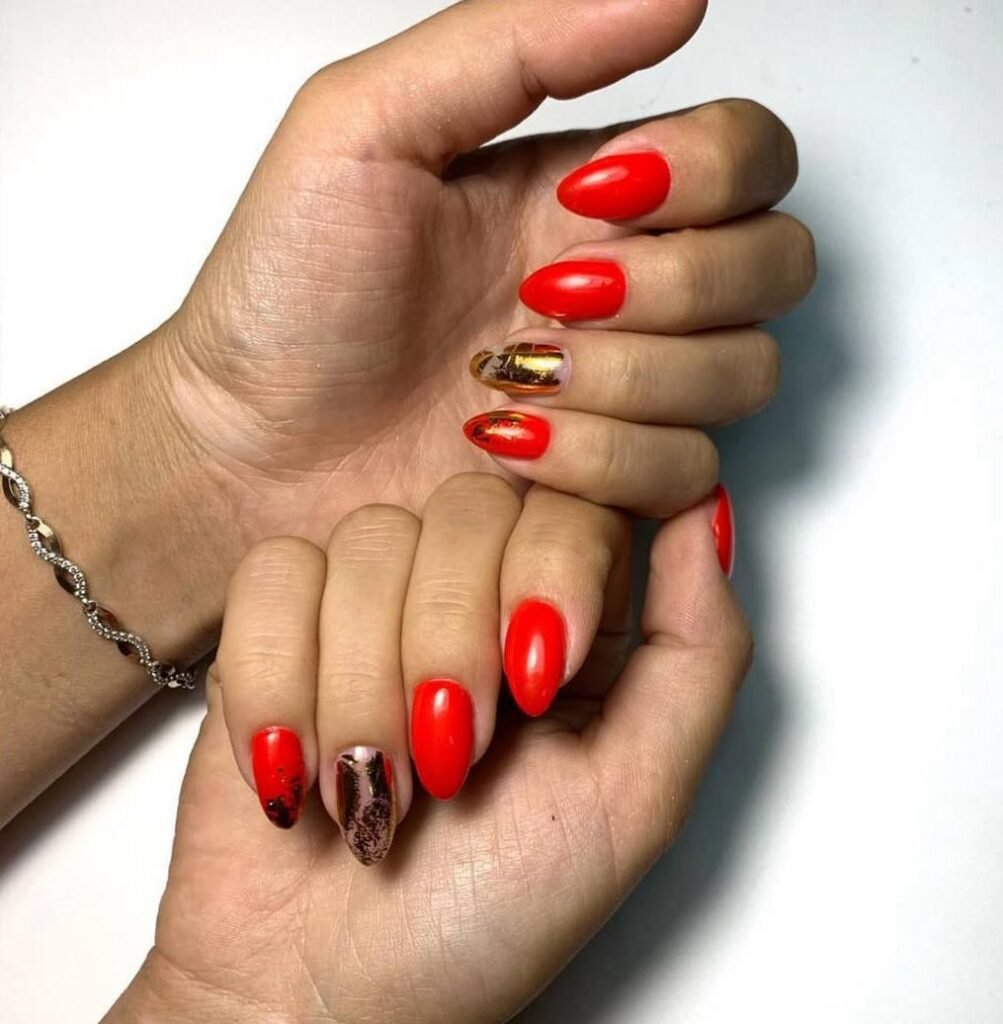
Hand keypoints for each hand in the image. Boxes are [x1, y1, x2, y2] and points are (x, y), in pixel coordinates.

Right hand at [105, 483, 750, 1023]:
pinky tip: (303, 761)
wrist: (324, 999)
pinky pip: (276, 573)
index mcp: (570, 619)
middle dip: (454, 642)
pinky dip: (281, 679)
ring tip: (377, 782)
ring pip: (370, 538)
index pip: (580, 497)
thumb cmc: (487, 919)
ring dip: (367, 684)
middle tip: (453, 758)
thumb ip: (695, 652)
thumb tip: (708, 507)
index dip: (555, 564)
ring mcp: (372, 597)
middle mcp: (475, 590)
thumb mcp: (632, 799)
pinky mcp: (279, 620)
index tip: (538, 670)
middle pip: (471, 505)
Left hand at [162, 0, 812, 548]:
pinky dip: (601, 458)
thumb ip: (515, 43)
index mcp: (582, 191)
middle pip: (775, 263)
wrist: (250, 446)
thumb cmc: (287, 295)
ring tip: (507, 375)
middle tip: (547, 293)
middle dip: (675, 283)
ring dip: (629, 376)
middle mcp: (622, 285)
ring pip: (743, 373)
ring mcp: (622, 389)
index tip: (586, 200)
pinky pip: (688, 472)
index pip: (749, 152)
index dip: (710, 171)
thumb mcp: (368, 128)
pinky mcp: (607, 482)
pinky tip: (510, 443)